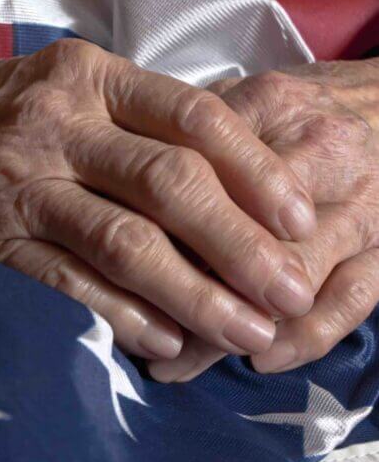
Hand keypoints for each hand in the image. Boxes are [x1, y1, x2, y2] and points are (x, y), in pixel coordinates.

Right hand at [0, 39, 315, 359]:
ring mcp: (21, 183)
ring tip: (241, 332)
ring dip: (192, 294)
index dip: (255, 171)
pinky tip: (164, 341)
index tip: (296, 219)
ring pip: (124, 243)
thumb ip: (139, 120)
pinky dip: (122, 316)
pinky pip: (67, 283)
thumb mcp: (69, 83)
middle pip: (168, 185)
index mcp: (89, 77)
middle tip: (286, 293)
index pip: (193, 117)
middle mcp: (58, 126)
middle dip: (239, 246)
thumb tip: (224, 180)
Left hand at [150, 59, 378, 381]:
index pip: (199, 183)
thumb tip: (128, 188)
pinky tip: (259, 360)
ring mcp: (363, 207)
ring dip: (230, 336)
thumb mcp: (244, 97)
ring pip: (291, 283)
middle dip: (185, 300)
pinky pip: (353, 301)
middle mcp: (321, 157)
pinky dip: (305, 340)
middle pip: (243, 243)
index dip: (149, 237)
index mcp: (273, 110)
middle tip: (136, 338)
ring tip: (177, 365)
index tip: (107, 274)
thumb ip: (191, 133)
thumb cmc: (304, 107)